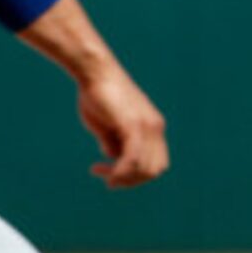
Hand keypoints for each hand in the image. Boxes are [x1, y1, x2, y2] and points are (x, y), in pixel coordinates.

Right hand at [75, 64, 168, 188]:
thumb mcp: (107, 125)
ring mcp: (147, 126)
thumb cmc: (98, 95)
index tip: (113, 175)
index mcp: (154, 127)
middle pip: (153, 170)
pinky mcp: (134, 124)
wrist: (95, 71)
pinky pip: (133, 158)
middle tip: (107, 179)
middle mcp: (156, 128)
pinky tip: (108, 175)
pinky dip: (122, 172)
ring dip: (122, 178)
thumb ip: (114, 141)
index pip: (156, 164)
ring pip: (145, 168)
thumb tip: (113, 156)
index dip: (137, 176)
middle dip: (130, 181)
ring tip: (99, 171)